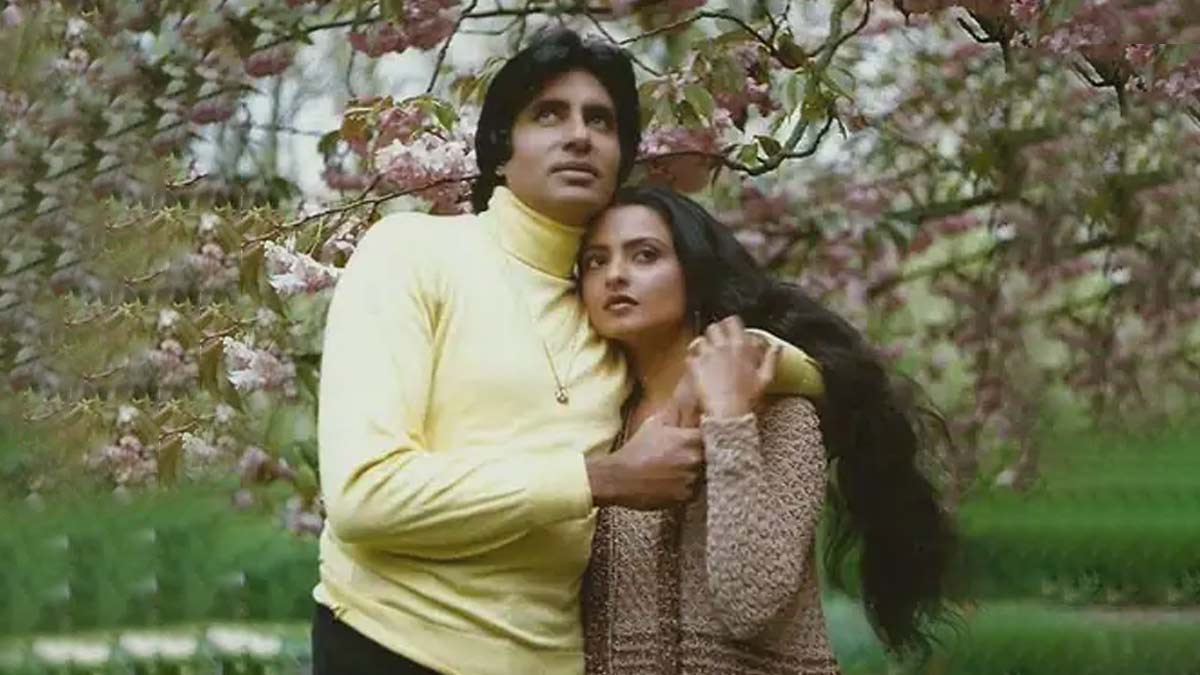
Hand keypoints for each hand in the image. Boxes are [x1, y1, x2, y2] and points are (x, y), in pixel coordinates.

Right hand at [586, 415, 703, 509]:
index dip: (710, 438)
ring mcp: (692, 479)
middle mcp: (695, 459)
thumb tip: (685, 405)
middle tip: (691, 458)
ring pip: (705, 475)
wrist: (620, 478)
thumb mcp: (653, 425)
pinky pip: (696, 491)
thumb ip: (674, 414)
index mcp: (690, 439)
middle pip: (713, 457)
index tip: (704, 441)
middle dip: (705, 457)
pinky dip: (689, 488)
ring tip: (681, 472)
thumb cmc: (636, 450)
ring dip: (698, 474)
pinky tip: (675, 483)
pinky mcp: (686, 497)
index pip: (714, 436)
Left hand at [686, 315, 779, 418]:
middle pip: (713, 328)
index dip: (730, 324)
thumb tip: (777, 347)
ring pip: (700, 340)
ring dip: (703, 346)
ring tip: (706, 356)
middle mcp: (722, 347)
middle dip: (715, 333)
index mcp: (740, 346)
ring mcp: (706, 356)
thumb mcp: (765, 378)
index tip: (730, 329)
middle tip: (718, 343)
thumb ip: (771, 359)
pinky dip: (692, 360)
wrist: (728, 413)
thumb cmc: (747, 398)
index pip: (732, 322)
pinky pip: (689, 356)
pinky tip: (698, 368)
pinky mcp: (694, 366)